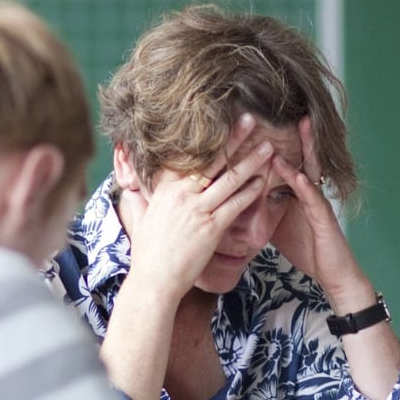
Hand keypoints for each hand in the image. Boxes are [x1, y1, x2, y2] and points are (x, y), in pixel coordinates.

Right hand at [116, 117, 270, 303]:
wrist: (154, 279)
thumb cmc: (148, 254)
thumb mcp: (142, 220)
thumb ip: (142, 201)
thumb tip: (132, 192)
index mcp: (166, 189)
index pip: (190, 156)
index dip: (209, 140)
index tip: (222, 124)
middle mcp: (182, 194)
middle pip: (213, 160)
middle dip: (234, 139)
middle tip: (250, 120)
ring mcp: (198, 209)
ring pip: (230, 178)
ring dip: (251, 161)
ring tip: (267, 147)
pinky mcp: (211, 226)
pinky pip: (236, 203)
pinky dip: (251, 190)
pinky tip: (263, 180)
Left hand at [271, 117, 373, 309]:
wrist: (332, 274)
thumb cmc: (307, 249)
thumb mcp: (277, 226)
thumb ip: (262, 210)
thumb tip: (237, 201)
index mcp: (297, 193)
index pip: (286, 163)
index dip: (277, 144)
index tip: (266, 123)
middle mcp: (309, 193)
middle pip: (302, 157)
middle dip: (297, 134)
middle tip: (292, 109)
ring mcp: (319, 204)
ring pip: (311, 170)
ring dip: (307, 149)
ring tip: (302, 126)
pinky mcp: (325, 219)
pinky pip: (314, 198)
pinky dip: (304, 185)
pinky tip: (298, 173)